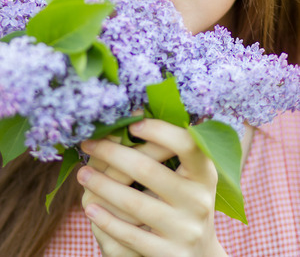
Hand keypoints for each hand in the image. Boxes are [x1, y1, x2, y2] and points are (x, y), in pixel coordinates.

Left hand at [77, 119, 227, 256]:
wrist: (199, 254)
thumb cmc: (185, 202)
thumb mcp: (188, 177)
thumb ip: (170, 151)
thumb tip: (135, 113)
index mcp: (205, 174)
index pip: (186, 144)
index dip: (159, 130)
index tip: (132, 123)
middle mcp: (199, 200)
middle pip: (148, 170)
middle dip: (112, 154)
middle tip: (88, 144)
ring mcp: (185, 230)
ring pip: (134, 204)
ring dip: (102, 185)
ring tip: (82, 174)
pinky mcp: (169, 255)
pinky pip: (130, 236)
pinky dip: (107, 220)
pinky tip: (89, 209)